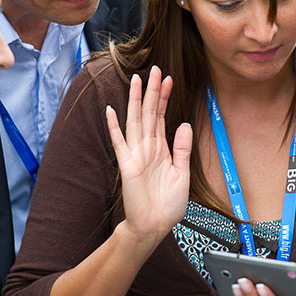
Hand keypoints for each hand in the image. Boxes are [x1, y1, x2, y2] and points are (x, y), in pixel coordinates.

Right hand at [106, 65, 192, 248]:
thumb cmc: (167, 204)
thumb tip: (184, 124)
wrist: (154, 226)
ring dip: (135, 100)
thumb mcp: (182, 174)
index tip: (168, 78)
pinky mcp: (127, 165)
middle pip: (148, 113)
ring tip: (137, 79)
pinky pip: (119, 142)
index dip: (164, 97)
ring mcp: (136, 155)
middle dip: (152, 91)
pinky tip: (111, 110)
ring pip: (135, 121)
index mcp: (160, 149)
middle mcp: (147, 148)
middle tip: (155, 68)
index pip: (161, 116)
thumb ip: (182, 149)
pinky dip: (114, 126)